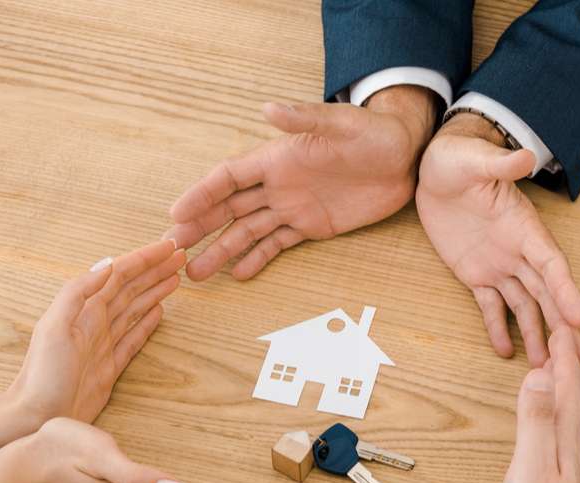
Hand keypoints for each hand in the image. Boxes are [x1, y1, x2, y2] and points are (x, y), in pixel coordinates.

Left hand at [4, 240, 184, 428]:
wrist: (35, 416)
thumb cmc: (42, 374)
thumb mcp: (54, 327)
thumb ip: (77, 293)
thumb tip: (107, 265)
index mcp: (84, 309)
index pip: (120, 275)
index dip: (145, 259)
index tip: (169, 246)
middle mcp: (95, 322)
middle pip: (132, 288)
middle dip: (155, 270)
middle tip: (181, 256)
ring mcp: (104, 344)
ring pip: (135, 309)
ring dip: (154, 291)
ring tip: (175, 278)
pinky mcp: (110, 367)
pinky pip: (134, 338)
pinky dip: (147, 322)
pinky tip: (159, 311)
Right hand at [167, 86, 436, 279]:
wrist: (405, 157)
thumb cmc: (372, 133)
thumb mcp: (340, 124)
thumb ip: (304, 119)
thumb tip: (267, 109)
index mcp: (277, 158)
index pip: (228, 178)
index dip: (201, 194)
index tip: (176, 214)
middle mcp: (278, 184)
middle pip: (229, 208)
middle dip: (200, 227)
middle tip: (174, 248)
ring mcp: (293, 207)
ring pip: (248, 231)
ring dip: (222, 250)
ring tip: (196, 273)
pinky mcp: (312, 226)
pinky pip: (278, 245)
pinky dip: (257, 259)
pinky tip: (238, 276)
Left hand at [416, 113, 579, 365]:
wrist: (434, 168)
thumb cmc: (459, 158)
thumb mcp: (475, 160)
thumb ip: (500, 165)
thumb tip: (525, 156)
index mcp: (524, 227)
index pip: (551, 265)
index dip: (567, 292)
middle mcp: (518, 250)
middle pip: (545, 293)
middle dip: (561, 325)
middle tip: (577, 357)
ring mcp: (498, 264)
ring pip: (523, 305)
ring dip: (535, 333)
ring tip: (543, 365)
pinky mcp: (476, 273)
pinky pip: (489, 305)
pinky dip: (497, 328)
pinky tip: (505, 352)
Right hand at [500, 327, 579, 482]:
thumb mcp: (531, 471)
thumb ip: (535, 422)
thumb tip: (540, 376)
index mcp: (564, 441)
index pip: (565, 387)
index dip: (562, 356)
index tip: (560, 325)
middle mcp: (572, 449)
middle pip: (576, 396)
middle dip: (571, 363)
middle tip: (565, 336)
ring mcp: (570, 466)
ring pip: (574, 414)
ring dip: (569, 386)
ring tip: (563, 368)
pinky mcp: (563, 481)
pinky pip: (565, 431)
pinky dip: (562, 412)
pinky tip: (555, 421)